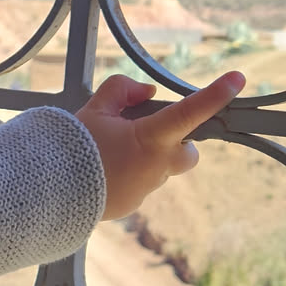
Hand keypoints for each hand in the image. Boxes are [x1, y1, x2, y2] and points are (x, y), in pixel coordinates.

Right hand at [77, 71, 244, 221]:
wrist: (47, 190)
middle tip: (148, 132)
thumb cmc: (72, 146)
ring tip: (108, 152)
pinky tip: (100, 170)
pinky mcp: (131, 204)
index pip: (191, 113)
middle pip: (188, 152)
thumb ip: (123, 91)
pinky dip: (127, 174)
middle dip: (178, 141)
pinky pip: (138, 184)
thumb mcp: (94, 108)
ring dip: (144, 157)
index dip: (216, 95)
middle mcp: (156, 167)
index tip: (237, 80)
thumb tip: (146, 93)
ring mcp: (145, 189)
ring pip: (159, 168)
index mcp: (151, 139)